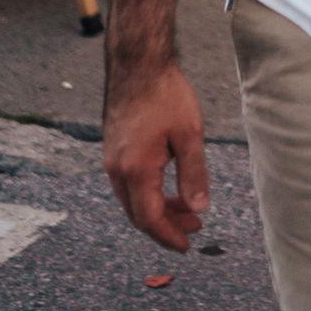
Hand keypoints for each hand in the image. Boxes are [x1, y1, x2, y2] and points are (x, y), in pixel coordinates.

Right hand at [103, 61, 209, 251]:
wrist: (137, 64)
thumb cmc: (165, 94)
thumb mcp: (189, 134)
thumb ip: (194, 174)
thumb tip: (199, 208)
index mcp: (135, 170)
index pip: (150, 219)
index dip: (168, 236)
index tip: (187, 246)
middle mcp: (117, 170)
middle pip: (138, 214)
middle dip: (166, 226)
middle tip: (195, 228)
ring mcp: (111, 160)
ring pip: (132, 200)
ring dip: (158, 210)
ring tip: (187, 209)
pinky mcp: (113, 150)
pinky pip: (129, 185)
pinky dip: (148, 194)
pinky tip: (168, 187)